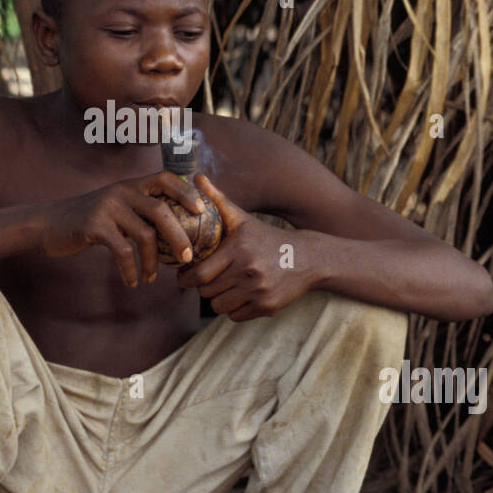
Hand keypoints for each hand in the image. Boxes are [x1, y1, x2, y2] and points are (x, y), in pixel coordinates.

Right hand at [37, 171, 207, 286]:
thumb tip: (173, 230)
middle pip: (162, 211)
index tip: (202, 210)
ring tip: (153, 277)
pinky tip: (133, 281)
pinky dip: (131, 269)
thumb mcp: (114, 207)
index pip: (165, 178)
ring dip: (153, 261)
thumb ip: (138, 211)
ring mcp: (108, 207)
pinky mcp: (95, 226)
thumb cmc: (87, 220)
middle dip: (179, 236)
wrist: (48, 224)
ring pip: (145, 234)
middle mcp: (121, 191)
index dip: (186, 192)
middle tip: (188, 257)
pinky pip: (123, 251)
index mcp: (130, 185)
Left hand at [176, 174, 320, 319]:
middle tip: (206, 280)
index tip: (185, 275)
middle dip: (202, 287)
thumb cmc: (266, 238)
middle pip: (206, 291)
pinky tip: (241, 295)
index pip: (199, 273)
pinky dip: (234, 309)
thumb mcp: (242, 219)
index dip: (187, 277)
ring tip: (224, 287)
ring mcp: (259, 290)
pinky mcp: (267, 307)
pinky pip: (235, 316)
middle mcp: (249, 270)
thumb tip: (196, 176)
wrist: (307, 258)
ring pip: (218, 306)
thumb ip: (217, 200)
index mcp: (238, 249)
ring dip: (217, 299)